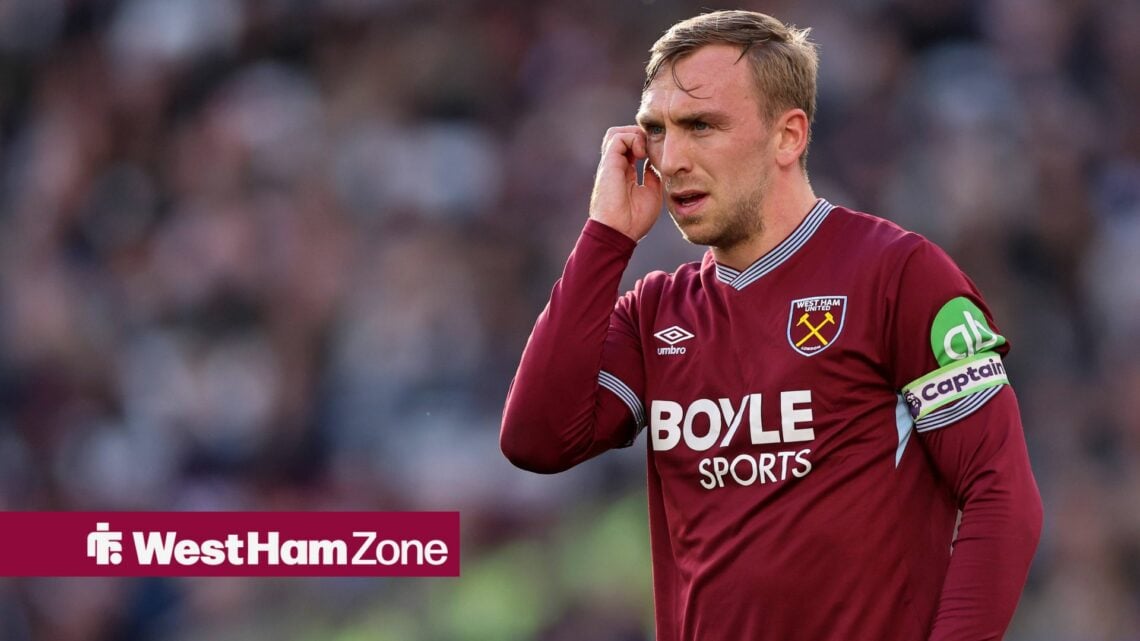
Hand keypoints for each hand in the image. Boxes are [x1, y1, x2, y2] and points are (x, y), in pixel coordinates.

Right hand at [588, 126, 663, 240]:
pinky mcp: (608, 163)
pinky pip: (617, 137)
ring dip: (634, 135)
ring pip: (617, 133)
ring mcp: (610, 164)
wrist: (619, 232)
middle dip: (640, 136)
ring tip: (645, 150)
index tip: (659, 154)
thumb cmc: (634, 220)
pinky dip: (632, 139)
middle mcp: (615, 166)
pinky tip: (642, 154)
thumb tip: (653, 163)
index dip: (646, 144)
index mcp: (624, 173)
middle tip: (653, 149)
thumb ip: (652, 176)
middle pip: (623, 136)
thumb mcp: (651, 194)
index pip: (631, 148)